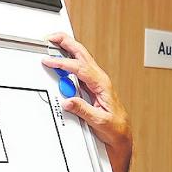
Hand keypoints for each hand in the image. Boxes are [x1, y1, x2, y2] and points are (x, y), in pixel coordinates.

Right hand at [42, 32, 132, 160]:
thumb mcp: (99, 121)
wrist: (122, 133)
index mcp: (102, 84)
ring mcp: (96, 81)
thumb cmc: (115, 127)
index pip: (80, 68)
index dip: (63, 63)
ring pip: (81, 58)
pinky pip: (79, 69)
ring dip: (68, 48)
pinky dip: (69, 61)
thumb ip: (83, 110)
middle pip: (82, 54)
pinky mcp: (92, 86)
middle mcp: (100, 79)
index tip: (50, 61)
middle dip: (67, 43)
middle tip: (52, 37)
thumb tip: (68, 101)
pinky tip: (61, 60)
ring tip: (54, 43)